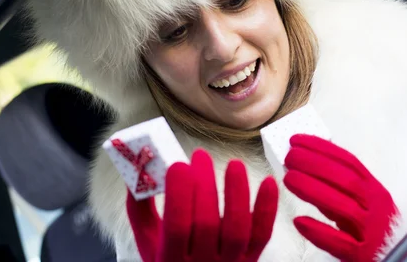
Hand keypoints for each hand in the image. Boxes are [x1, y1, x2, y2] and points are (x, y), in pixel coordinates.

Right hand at [126, 149, 278, 261]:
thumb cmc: (168, 255)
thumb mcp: (147, 238)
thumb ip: (140, 205)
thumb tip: (138, 164)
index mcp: (169, 259)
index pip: (176, 228)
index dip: (179, 196)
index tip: (178, 164)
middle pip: (205, 224)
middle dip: (204, 186)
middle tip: (200, 155)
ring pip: (237, 230)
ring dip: (237, 194)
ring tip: (234, 163)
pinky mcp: (251, 259)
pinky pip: (262, 234)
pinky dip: (267, 208)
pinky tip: (268, 182)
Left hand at [284, 135, 397, 261]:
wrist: (394, 258)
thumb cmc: (369, 230)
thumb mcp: (359, 203)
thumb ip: (337, 188)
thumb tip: (305, 166)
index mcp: (375, 190)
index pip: (349, 162)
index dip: (322, 149)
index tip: (297, 141)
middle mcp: (377, 207)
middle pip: (346, 180)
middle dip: (315, 165)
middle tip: (289, 157)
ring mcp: (373, 231)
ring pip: (344, 207)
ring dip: (314, 190)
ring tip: (289, 179)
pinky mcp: (365, 255)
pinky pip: (341, 243)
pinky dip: (320, 231)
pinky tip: (299, 222)